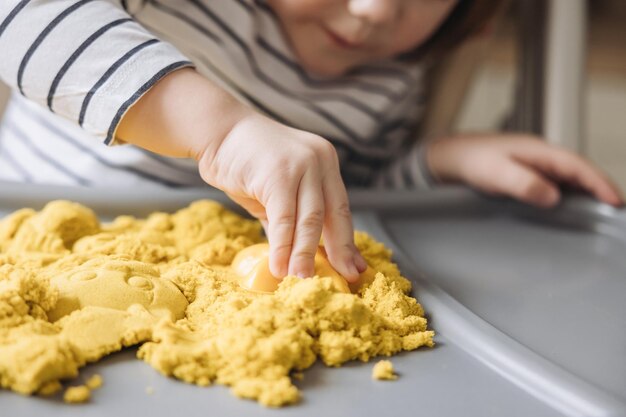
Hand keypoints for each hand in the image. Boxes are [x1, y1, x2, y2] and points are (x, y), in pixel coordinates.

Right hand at [198, 112, 366, 280]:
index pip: (340, 209)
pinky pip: (284, 219)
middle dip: (337, 251)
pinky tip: (279, 267)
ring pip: (310, 220)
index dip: (347, 241)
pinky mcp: (278, 173)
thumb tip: (301, 257)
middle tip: (341, 280)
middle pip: (332, 215)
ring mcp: (301, 164)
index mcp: (325, 164)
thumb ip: (291, 219)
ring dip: (306, 255)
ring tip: (303, 281)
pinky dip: (282, 246)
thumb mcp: (276, 192)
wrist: (217, 131)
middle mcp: (320, 161)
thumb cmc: (246, 163)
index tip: (354, 268)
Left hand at [426, 134, 622, 206]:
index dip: (599, 183)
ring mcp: (534, 164)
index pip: (578, 166)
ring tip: (601, 210)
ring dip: (586, 192)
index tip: (615, 201)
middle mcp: (540, 156)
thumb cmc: (471, 161)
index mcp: (538, 151)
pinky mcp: (526, 174)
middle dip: (599, 188)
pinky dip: (568, 194)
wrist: (449, 158)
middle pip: (579, 171)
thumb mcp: (496, 173)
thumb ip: (524, 183)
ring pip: (568, 178)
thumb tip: (552, 197)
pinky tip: (569, 206)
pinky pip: (555, 183)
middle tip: (615, 210)